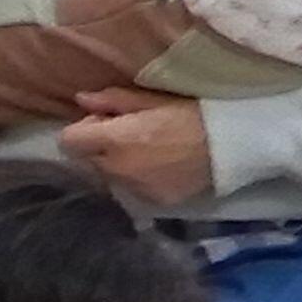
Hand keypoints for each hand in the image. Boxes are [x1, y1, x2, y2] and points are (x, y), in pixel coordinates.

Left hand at [57, 89, 215, 200]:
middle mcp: (116, 169)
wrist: (234, 144)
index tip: (106, 121)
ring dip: (118, 164)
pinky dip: (139, 179)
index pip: (68, 141)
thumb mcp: (155, 99)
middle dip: (101, 147)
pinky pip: (132, 189)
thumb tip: (81, 100)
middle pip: (88, 159)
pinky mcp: (152, 201)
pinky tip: (163, 166)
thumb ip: (113, 101)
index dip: (83, 129)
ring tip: (151, 150)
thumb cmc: (194, 113)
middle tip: (132, 133)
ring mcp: (133, 188)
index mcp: (113, 140)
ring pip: (109, 176)